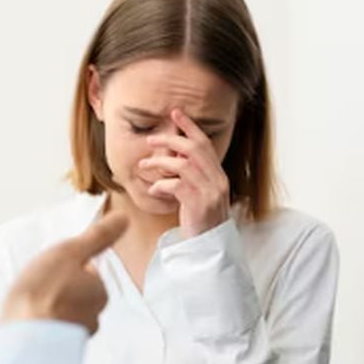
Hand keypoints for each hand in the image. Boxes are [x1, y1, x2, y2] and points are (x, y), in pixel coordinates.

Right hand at [0, 212, 127, 333]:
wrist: (23, 339)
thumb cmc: (44, 292)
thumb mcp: (70, 252)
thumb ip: (97, 237)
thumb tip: (124, 219)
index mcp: (99, 293)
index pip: (87, 274)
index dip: (66, 268)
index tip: (50, 270)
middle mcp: (92, 319)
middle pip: (74, 295)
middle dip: (57, 290)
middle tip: (37, 287)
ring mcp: (73, 337)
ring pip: (62, 316)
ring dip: (46, 310)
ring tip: (28, 306)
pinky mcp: (55, 351)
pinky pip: (49, 334)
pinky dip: (39, 327)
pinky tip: (25, 323)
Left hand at [140, 109, 230, 238]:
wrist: (210, 250)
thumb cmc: (200, 223)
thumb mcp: (199, 196)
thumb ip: (191, 177)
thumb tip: (171, 157)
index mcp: (219, 176)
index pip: (206, 144)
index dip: (190, 127)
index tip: (176, 113)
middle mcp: (218, 181)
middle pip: (194, 149)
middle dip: (170, 138)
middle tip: (150, 139)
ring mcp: (210, 193)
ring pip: (183, 165)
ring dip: (160, 162)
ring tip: (145, 165)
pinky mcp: (199, 206)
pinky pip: (176, 186)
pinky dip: (161, 184)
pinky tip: (153, 189)